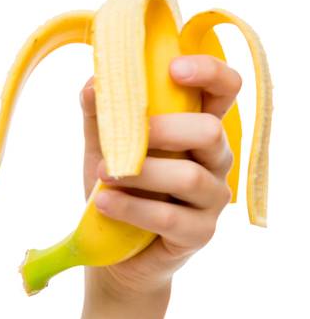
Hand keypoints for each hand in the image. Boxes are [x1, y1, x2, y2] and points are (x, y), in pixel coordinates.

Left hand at [77, 55, 239, 299]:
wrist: (111, 249)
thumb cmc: (116, 188)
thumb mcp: (102, 146)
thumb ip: (101, 115)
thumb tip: (95, 83)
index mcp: (196, 128)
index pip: (224, 90)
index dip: (209, 72)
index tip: (173, 68)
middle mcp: (214, 160)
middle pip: (211, 130)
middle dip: (164, 129)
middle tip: (124, 138)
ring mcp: (213, 199)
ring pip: (189, 177)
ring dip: (141, 173)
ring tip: (102, 176)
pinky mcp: (200, 233)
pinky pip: (170, 218)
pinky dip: (131, 208)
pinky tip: (103, 203)